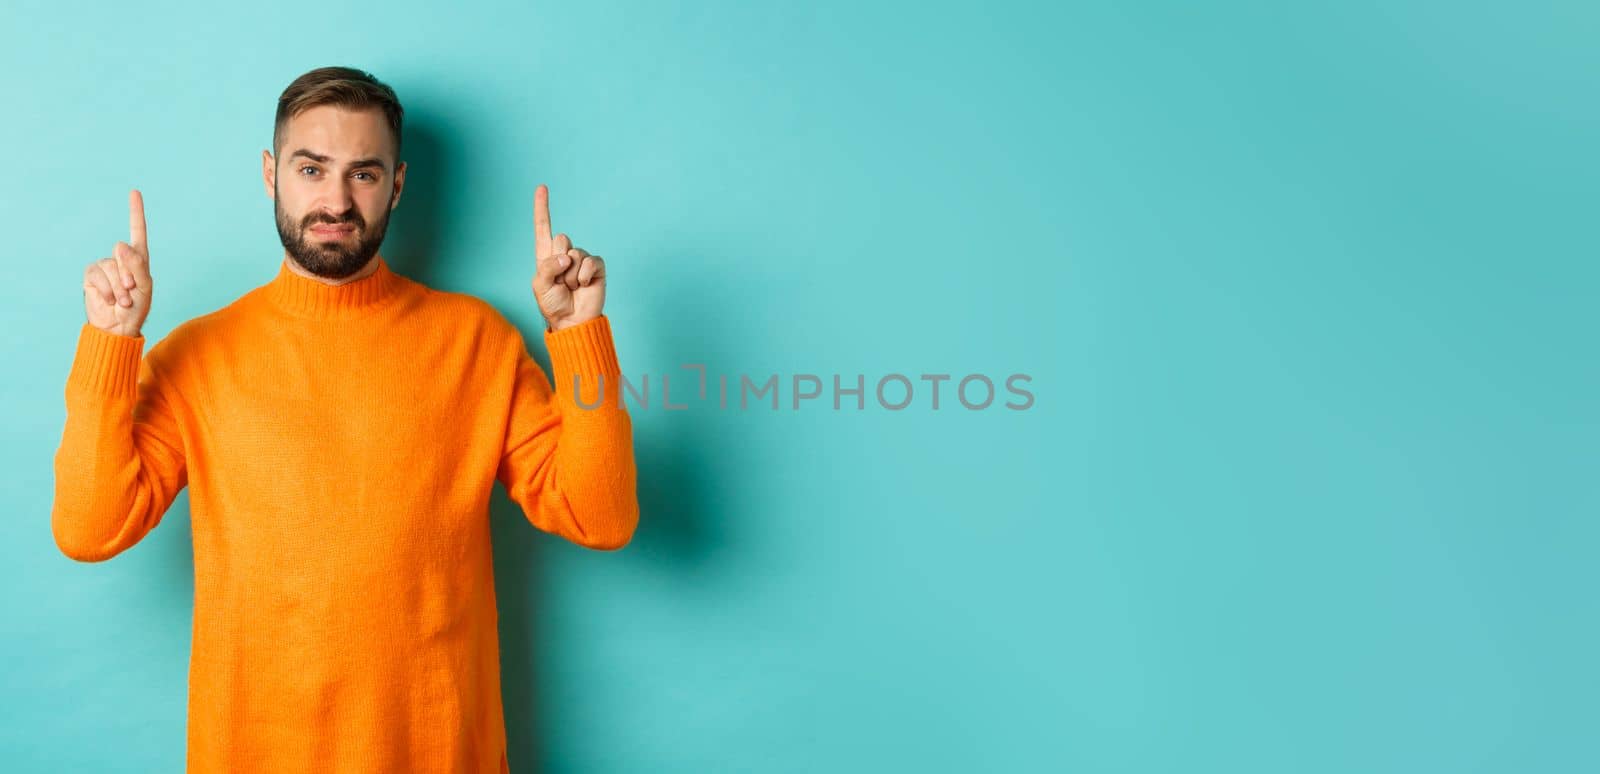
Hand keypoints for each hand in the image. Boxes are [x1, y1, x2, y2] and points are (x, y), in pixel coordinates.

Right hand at [83, 189, 152, 337]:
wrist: (118, 327)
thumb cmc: (136, 308)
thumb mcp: (144, 288)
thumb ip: (136, 265)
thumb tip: (119, 244)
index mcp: (138, 259)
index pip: (137, 232)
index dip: (135, 212)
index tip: (135, 192)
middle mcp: (120, 260)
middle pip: (123, 255)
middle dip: (129, 276)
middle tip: (132, 292)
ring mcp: (104, 267)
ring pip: (110, 267)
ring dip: (119, 287)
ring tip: (123, 300)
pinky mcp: (91, 276)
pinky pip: (97, 275)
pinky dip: (107, 290)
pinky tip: (111, 300)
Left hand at [531, 184, 605, 331]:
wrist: (573, 321)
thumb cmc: (553, 305)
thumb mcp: (540, 286)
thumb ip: (548, 267)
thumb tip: (566, 256)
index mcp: (546, 256)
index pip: (543, 227)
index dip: (542, 207)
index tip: (542, 187)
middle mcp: (564, 254)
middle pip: (562, 239)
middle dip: (559, 262)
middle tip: (561, 281)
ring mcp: (581, 260)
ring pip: (575, 253)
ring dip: (571, 275)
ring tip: (572, 287)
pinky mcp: (596, 267)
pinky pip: (590, 262)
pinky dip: (584, 276)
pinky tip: (584, 286)